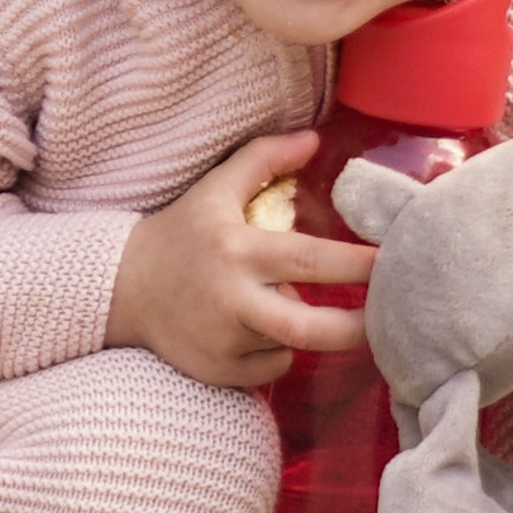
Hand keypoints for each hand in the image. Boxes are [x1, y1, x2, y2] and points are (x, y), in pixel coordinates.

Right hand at [105, 130, 376, 389]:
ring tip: (279, 302)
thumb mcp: (215, 188)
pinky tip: (252, 329)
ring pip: (292, 345)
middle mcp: (233, 301)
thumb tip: (315, 140)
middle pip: (310, 328)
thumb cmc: (179, 233)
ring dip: (301, 328)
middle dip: (355, 329)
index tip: (391, 262)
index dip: (356, 265)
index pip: (310, 260)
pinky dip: (276, 351)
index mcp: (239, 251)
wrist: (121, 289)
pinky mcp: (219, 373)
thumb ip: (264, 159)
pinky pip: (271, 367)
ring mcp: (225, 342)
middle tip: (384, 321)